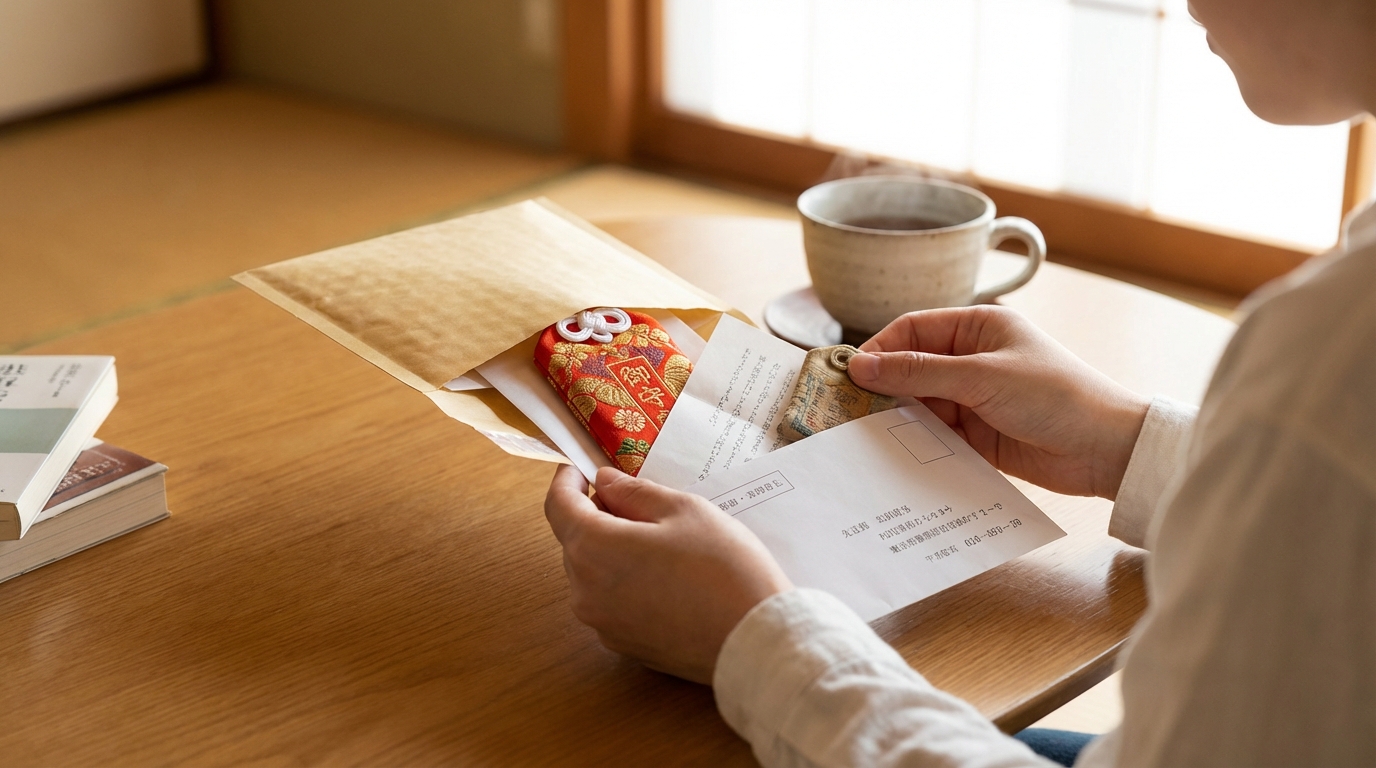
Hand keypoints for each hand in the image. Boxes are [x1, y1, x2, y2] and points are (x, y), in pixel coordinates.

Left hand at [543, 464, 792, 682]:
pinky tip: (665, 577)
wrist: (753, 641)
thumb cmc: (723, 568)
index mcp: (593, 548)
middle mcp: (585, 590)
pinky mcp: (622, 645)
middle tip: (637, 500)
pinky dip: (624, 581)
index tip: (580, 467)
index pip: (558, 506)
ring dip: (611, 550)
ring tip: (658, 540)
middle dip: (596, 515)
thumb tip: (604, 482)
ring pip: (592, 572)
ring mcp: (602, 623)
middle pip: (574, 540)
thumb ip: (634, 493)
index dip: (566, 480)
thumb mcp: (683, 511)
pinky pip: (610, 601)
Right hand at [848, 305, 1150, 498]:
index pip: (913, 329)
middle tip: (848, 411)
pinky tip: (897, 455)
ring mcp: (975, 398)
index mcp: (978, 327)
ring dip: (898, 419)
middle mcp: (973, 359)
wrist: (1106, 450)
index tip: (850, 376)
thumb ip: (919, 373)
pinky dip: (917, 443)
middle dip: (883, 388)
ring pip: (920, 404)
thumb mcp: (982, 377)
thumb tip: (861, 366)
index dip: (880, 350)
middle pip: (911, 369)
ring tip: (867, 437)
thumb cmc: (1055, 396)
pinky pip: (936, 435)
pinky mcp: (978, 435)